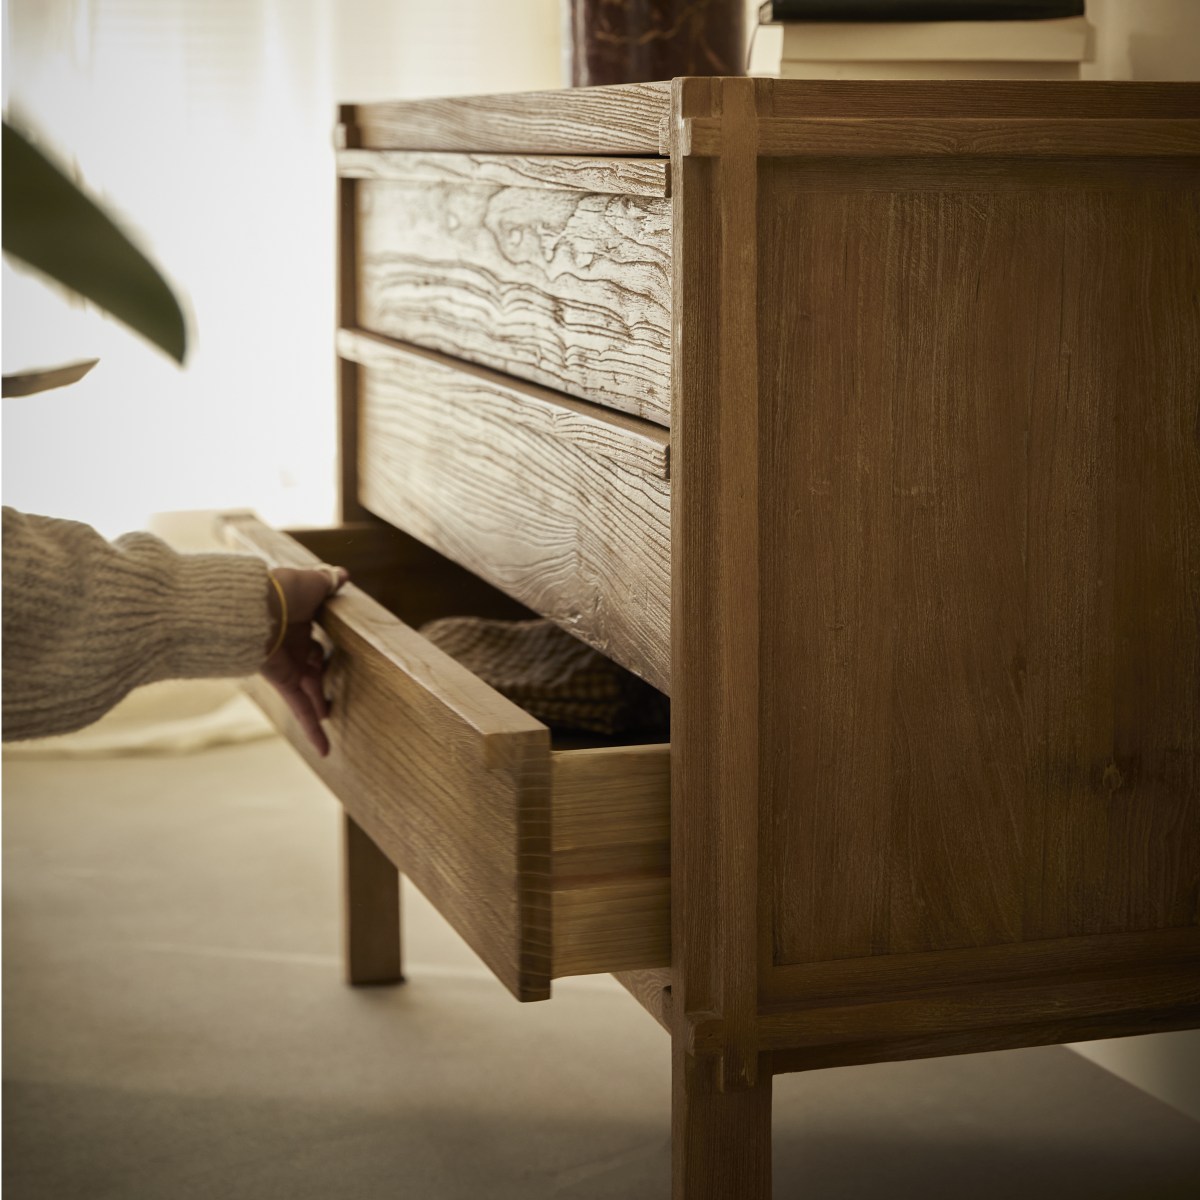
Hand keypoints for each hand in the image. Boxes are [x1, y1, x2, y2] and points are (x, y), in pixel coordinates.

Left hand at [260, 564, 347, 755]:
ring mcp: (287, 665)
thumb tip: (343, 574)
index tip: (327, 656)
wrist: (251, 605)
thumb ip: (327, 582)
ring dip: (318, 706)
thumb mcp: (310, 583)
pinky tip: (325, 751)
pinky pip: (300, 708)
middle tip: (328, 696)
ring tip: (329, 721)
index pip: (314, 639)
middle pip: (312, 668)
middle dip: (320, 681)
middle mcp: (291, 645)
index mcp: (298, 620)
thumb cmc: (281, 589)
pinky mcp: (283, 681)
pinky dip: (311, 730)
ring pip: (308, 691)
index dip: (323, 648)